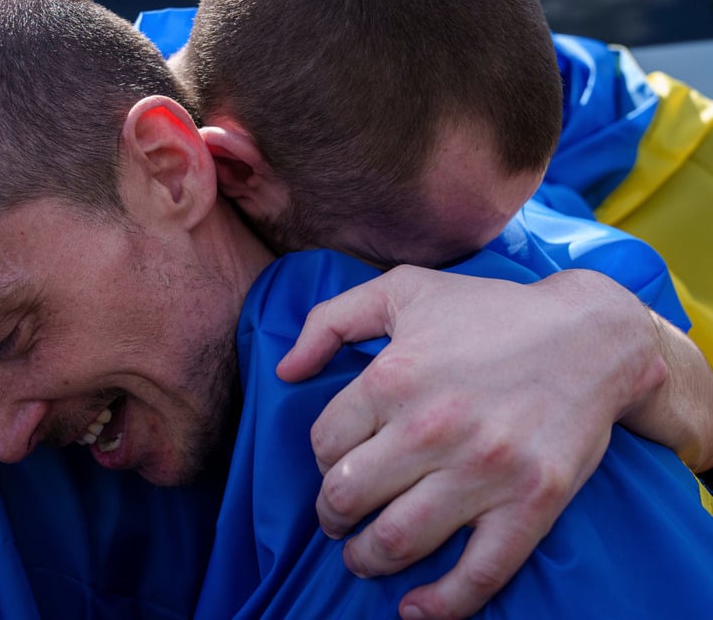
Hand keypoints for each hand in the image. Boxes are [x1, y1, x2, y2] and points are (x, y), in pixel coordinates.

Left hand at [277, 266, 667, 618]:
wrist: (592, 336)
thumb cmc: (489, 311)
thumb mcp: (402, 290)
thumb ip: (329, 320)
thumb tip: (286, 371)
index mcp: (394, 377)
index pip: (324, 443)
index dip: (321, 458)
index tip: (335, 461)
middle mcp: (432, 428)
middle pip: (347, 496)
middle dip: (331, 514)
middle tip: (337, 516)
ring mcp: (484, 471)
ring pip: (395, 540)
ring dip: (365, 559)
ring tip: (361, 556)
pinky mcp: (531, 504)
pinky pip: (478, 574)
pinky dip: (440, 604)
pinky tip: (413, 609)